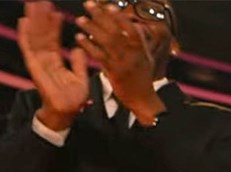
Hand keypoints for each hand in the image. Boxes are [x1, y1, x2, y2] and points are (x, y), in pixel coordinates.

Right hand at [17, 2, 89, 130]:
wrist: (67, 111)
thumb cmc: (74, 98)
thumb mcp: (81, 78)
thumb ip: (79, 63)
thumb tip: (79, 48)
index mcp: (57, 61)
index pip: (54, 40)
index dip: (54, 26)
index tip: (56, 12)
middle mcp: (46, 59)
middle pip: (42, 35)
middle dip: (41, 18)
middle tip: (41, 1)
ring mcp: (39, 62)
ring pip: (35, 37)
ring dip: (33, 21)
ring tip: (33, 5)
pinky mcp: (34, 66)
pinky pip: (28, 48)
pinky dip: (26, 35)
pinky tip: (24, 21)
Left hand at [74, 1, 163, 124]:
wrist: (142, 99)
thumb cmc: (143, 78)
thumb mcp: (146, 58)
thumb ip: (141, 42)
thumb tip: (137, 26)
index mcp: (141, 49)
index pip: (131, 28)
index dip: (119, 16)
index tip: (108, 6)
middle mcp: (132, 53)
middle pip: (115, 30)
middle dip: (101, 16)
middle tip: (88, 5)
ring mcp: (122, 62)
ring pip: (106, 41)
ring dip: (92, 28)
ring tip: (80, 20)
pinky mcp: (113, 71)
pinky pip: (99, 55)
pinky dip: (89, 45)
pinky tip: (79, 38)